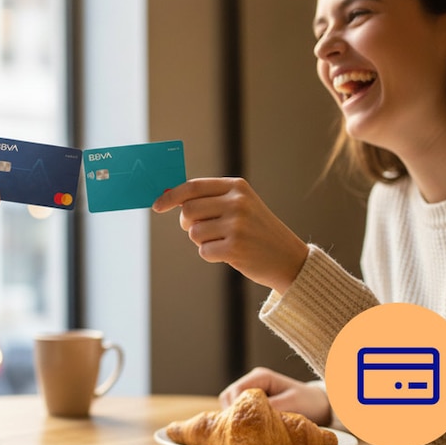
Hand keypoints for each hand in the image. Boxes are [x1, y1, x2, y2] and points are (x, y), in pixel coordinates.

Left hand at [152, 177, 308, 292]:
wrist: (288, 258)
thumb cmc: (256, 231)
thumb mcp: (240, 205)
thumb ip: (209, 199)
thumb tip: (169, 197)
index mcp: (237, 187)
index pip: (192, 187)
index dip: (170, 196)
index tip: (157, 206)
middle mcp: (237, 203)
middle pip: (188, 210)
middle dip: (188, 223)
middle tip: (205, 230)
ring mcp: (236, 225)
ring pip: (193, 232)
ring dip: (203, 241)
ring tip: (225, 242)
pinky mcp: (235, 248)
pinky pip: (203, 251)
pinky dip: (211, 255)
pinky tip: (230, 254)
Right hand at [220, 367, 330, 425]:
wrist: (320, 405)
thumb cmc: (309, 402)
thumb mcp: (293, 404)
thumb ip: (271, 408)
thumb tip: (252, 418)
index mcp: (261, 376)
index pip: (236, 390)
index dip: (236, 408)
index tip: (242, 425)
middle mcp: (252, 381)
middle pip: (228, 396)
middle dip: (232, 413)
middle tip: (241, 431)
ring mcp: (251, 391)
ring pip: (230, 403)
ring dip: (235, 417)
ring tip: (246, 431)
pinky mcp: (253, 402)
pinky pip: (237, 410)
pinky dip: (240, 420)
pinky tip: (248, 430)